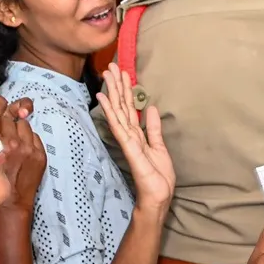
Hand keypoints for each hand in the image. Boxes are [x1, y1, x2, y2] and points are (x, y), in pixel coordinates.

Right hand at [0, 97, 45, 212]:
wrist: (7, 206)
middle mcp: (11, 142)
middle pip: (11, 115)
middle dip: (7, 119)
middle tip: (4, 128)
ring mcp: (27, 148)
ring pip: (24, 124)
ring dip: (19, 129)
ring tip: (13, 140)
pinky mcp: (39, 155)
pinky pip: (35, 136)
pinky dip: (29, 140)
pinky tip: (22, 149)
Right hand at [95, 63, 175, 218]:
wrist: (157, 197)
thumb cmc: (157, 177)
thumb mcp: (160, 147)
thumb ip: (153, 129)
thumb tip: (150, 108)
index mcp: (137, 135)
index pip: (129, 108)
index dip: (126, 90)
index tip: (122, 73)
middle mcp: (129, 135)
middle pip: (122, 106)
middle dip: (116, 86)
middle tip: (111, 66)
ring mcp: (128, 141)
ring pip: (118, 112)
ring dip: (112, 93)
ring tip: (107, 75)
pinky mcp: (129, 149)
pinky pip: (119, 127)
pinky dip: (111, 112)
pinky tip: (103, 99)